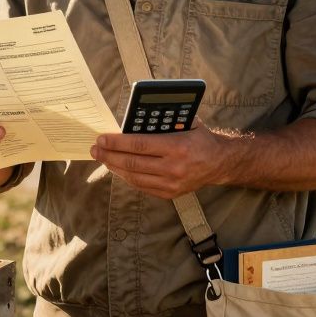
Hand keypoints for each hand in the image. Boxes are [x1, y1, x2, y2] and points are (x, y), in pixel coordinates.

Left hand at [89, 123, 230, 199]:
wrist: (220, 163)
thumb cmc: (200, 139)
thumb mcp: (186, 123)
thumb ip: (162, 123)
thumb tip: (132, 122)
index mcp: (177, 147)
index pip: (139, 145)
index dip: (117, 142)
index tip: (101, 139)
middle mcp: (173, 167)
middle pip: (132, 162)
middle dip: (109, 155)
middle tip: (95, 149)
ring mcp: (171, 184)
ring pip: (134, 177)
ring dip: (115, 167)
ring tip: (103, 158)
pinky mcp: (170, 194)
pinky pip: (142, 186)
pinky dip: (127, 177)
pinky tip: (118, 169)